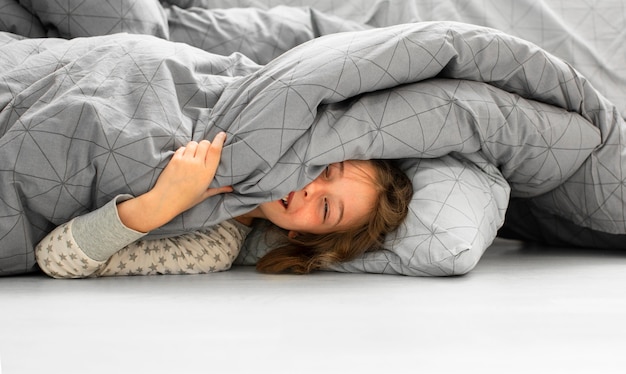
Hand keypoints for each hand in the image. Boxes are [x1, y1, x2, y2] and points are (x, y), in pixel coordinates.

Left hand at [117, 132, 231, 231]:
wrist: (165, 201)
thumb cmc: (186, 199)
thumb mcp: (204, 195)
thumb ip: (218, 188)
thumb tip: (231, 188)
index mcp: (207, 173)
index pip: (215, 150)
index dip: (220, 140)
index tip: (222, 135)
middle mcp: (197, 164)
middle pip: (205, 144)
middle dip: (207, 144)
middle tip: (205, 151)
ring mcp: (185, 161)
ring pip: (193, 144)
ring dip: (195, 147)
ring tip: (194, 155)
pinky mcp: (174, 160)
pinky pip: (182, 148)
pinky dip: (185, 150)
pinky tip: (184, 158)